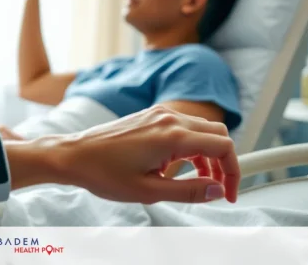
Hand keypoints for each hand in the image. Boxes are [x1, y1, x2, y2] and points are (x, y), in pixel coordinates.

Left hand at [52, 105, 239, 203]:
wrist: (74, 155)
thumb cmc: (103, 173)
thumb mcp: (149, 192)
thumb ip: (189, 191)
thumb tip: (217, 190)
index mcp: (171, 135)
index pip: (223, 146)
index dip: (234, 171)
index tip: (229, 193)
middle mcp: (168, 118)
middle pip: (217, 133)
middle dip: (224, 162)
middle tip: (218, 189)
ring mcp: (159, 114)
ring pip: (201, 129)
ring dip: (208, 155)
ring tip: (198, 182)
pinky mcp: (151, 115)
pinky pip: (183, 127)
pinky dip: (190, 146)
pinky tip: (176, 167)